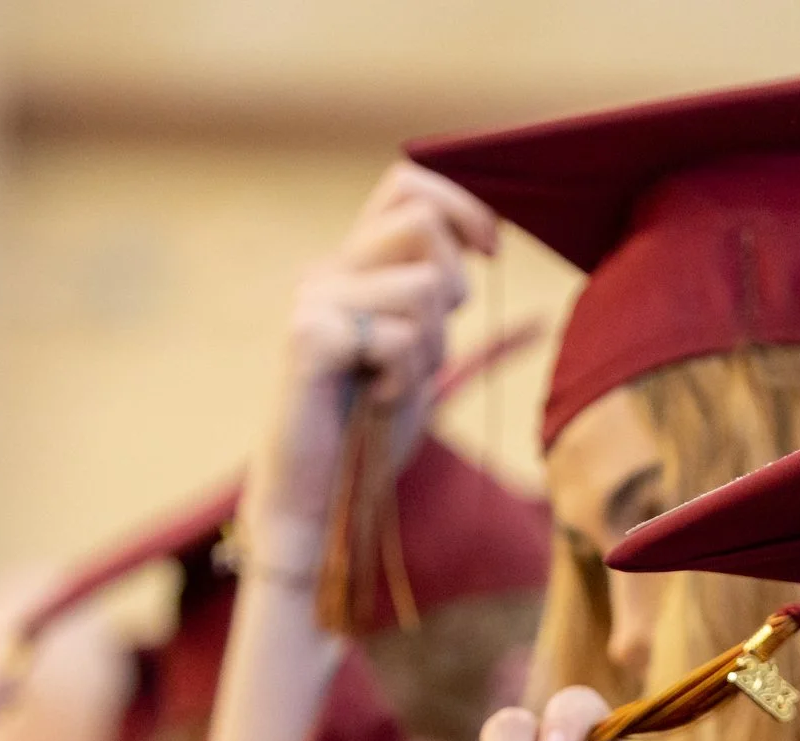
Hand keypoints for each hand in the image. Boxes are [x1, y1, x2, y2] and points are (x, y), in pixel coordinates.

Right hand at [246, 164, 499, 535]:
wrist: (315, 494)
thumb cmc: (367, 428)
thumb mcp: (417, 347)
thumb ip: (434, 294)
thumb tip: (482, 238)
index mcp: (351, 266)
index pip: (406, 187)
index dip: (461, 207)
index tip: (491, 252)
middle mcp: (327, 271)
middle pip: (422, 222)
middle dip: (454, 288)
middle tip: (426, 348)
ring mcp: (313, 301)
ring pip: (423, 284)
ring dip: (429, 346)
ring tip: (393, 382)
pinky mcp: (308, 338)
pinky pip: (398, 336)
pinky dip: (403, 378)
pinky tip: (375, 400)